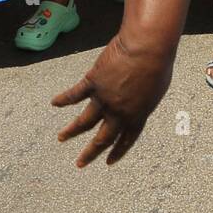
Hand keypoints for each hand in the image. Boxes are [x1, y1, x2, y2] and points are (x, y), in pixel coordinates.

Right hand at [52, 32, 171, 166]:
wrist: (146, 48)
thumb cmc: (158, 64)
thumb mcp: (158, 89)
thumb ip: (144, 101)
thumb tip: (138, 102)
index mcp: (138, 115)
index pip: (126, 139)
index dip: (117, 151)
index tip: (108, 162)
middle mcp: (119, 112)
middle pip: (103, 138)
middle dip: (91, 153)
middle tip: (80, 163)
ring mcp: (104, 99)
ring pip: (84, 122)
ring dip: (72, 131)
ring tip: (61, 138)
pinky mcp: (93, 83)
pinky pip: (74, 94)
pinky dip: (64, 99)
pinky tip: (55, 103)